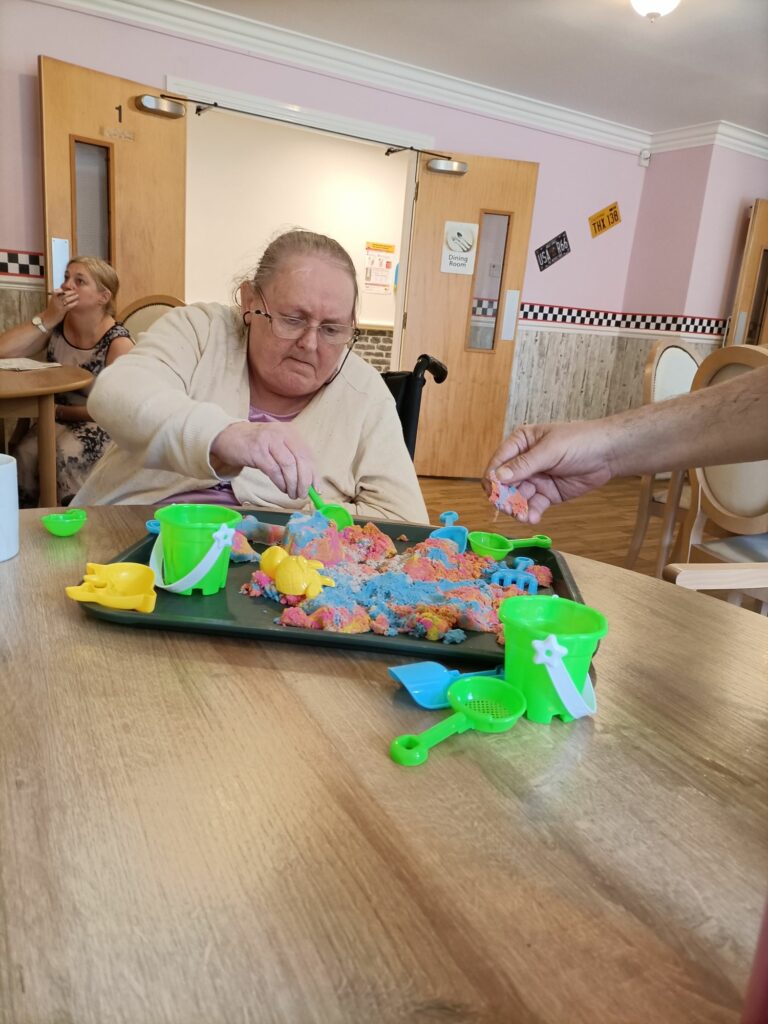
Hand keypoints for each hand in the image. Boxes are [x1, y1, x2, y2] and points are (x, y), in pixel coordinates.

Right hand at [43, 288, 77, 327]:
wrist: (48, 318)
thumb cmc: (52, 310)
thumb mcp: (53, 302)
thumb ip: (58, 298)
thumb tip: (65, 293)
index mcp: (53, 298)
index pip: (57, 291)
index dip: (63, 289)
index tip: (68, 288)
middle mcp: (55, 301)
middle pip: (63, 294)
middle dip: (70, 292)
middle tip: (75, 291)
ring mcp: (58, 306)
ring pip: (66, 299)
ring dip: (73, 297)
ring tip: (77, 295)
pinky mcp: (62, 311)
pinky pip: (69, 306)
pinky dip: (73, 303)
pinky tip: (77, 302)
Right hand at [210, 421, 314, 499]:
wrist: (229, 436)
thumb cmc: (257, 445)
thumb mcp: (278, 446)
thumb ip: (293, 460)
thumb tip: (310, 483)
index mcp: (291, 432)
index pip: (308, 454)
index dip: (314, 474)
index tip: (317, 490)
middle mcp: (281, 434)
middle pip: (301, 460)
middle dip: (304, 481)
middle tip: (303, 495)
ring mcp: (269, 441)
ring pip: (288, 466)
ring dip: (292, 484)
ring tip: (292, 494)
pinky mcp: (256, 451)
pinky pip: (274, 470)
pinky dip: (280, 482)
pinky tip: (282, 488)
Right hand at [483, 421, 614, 523]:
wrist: (608, 454)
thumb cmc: (580, 441)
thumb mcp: (550, 450)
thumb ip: (525, 464)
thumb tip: (498, 477)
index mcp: (520, 444)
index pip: (498, 462)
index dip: (493, 478)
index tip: (494, 493)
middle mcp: (523, 462)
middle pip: (504, 484)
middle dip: (505, 498)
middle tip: (509, 509)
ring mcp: (535, 479)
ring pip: (517, 498)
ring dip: (517, 509)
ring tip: (522, 517)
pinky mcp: (546, 494)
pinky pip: (532, 506)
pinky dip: (530, 513)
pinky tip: (533, 518)